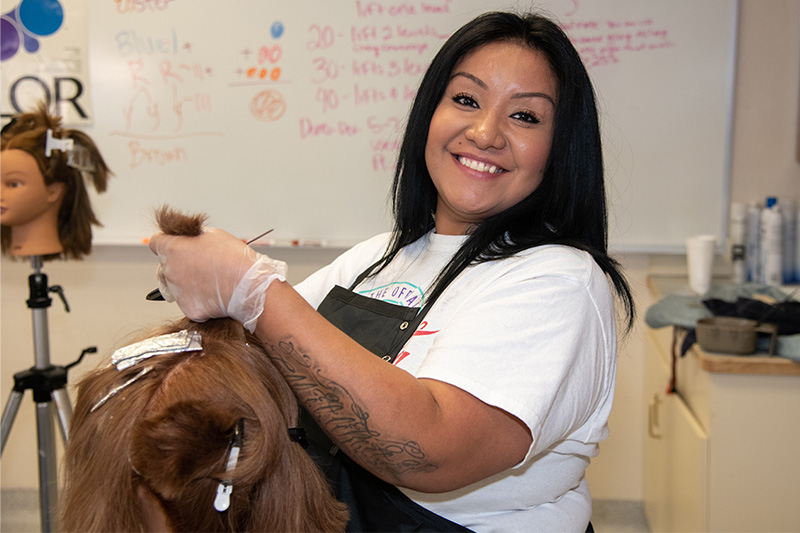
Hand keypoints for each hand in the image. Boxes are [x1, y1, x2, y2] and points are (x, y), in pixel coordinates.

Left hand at [148, 227, 286, 331]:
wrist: (249, 285)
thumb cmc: (235, 259)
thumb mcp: (213, 235)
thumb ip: (192, 238)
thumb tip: (188, 243)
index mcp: (173, 249)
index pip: (156, 243)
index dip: (167, 243)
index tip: (177, 246)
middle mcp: (169, 270)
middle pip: (165, 266)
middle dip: (179, 265)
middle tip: (200, 266)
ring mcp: (177, 292)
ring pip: (176, 286)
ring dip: (188, 284)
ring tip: (212, 281)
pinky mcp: (188, 309)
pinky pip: (189, 303)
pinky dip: (199, 300)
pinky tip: (215, 294)